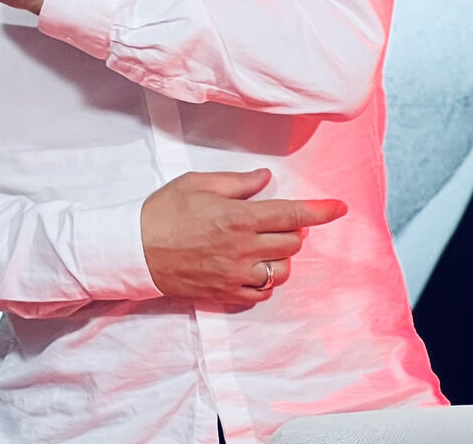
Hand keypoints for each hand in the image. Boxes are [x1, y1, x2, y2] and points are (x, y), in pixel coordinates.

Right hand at [140, 169, 345, 304]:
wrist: (133, 249)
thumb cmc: (161, 212)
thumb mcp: (195, 184)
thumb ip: (236, 182)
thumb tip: (265, 179)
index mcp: (237, 218)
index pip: (291, 214)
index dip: (320, 211)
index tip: (339, 208)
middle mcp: (242, 248)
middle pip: (292, 243)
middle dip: (291, 230)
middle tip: (273, 221)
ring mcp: (235, 274)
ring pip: (281, 270)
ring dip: (279, 256)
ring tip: (261, 246)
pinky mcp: (226, 292)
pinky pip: (262, 292)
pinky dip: (264, 279)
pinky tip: (251, 267)